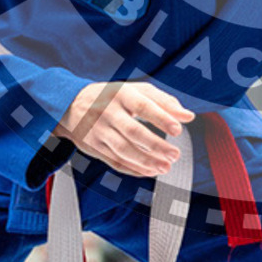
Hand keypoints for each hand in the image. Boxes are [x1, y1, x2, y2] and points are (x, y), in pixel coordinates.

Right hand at [54, 81, 194, 177]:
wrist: (71, 104)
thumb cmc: (115, 96)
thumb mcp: (137, 91)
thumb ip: (164, 102)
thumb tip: (189, 117)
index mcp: (121, 94)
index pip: (143, 106)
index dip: (161, 118)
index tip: (178, 129)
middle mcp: (108, 112)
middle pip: (133, 132)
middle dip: (156, 146)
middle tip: (175, 154)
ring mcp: (98, 131)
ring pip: (124, 150)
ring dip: (146, 162)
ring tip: (166, 166)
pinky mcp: (94, 147)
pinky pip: (115, 161)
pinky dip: (134, 169)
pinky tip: (150, 171)